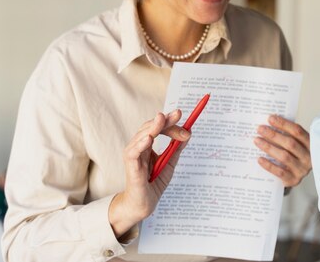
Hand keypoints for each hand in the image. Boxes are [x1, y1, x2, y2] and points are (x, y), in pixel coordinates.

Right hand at [109, 110, 190, 236]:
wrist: (143, 205)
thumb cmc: (153, 184)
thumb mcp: (169, 163)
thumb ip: (177, 149)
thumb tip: (188, 133)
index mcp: (147, 145)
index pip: (158, 127)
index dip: (170, 121)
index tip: (182, 117)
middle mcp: (139, 147)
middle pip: (150, 127)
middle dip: (164, 120)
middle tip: (178, 114)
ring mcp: (133, 155)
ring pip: (141, 135)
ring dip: (153, 127)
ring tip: (162, 120)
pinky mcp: (131, 167)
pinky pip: (133, 153)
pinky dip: (140, 144)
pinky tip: (149, 138)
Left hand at [254, 115, 311, 187]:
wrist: (296, 175)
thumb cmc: (294, 155)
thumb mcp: (296, 143)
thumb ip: (287, 134)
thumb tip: (269, 123)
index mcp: (310, 144)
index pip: (297, 131)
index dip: (284, 124)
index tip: (270, 118)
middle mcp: (308, 157)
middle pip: (290, 143)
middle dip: (273, 135)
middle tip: (260, 129)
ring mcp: (302, 169)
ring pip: (284, 156)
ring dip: (269, 147)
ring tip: (257, 140)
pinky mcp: (294, 180)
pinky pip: (279, 172)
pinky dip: (269, 165)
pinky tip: (259, 158)